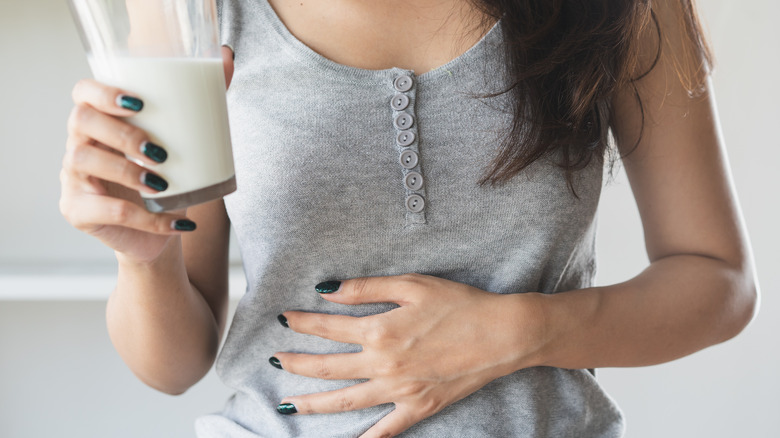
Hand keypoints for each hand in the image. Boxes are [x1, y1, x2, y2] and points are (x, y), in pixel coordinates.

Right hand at [59, 78, 195, 262]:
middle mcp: (79, 145)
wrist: (161, 233)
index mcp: (101, 122)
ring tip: (163, 183)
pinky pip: (107, 211)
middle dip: (121, 133)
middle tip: (159, 152)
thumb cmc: (169, 180)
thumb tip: (227, 56)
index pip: (82, 92)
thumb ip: (203, 100)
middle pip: (80, 121)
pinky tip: (177, 221)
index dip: (103, 92)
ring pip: (83, 162)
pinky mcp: (77, 212)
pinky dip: (148, 219)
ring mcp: (73, 179)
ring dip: (127, 171)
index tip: (139, 103)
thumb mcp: (185, 142)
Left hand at [272, 274, 546, 437]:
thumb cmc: (459, 304)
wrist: (501, 334)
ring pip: (345, 401)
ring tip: (287, 405)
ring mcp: (399, 391)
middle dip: (296, 364)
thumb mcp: (411, 285)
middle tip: (275, 361)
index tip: (284, 319)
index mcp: (379, 332)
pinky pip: (386, 430)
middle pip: (327, 368)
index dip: (302, 323)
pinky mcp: (418, 407)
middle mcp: (383, 365)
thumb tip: (328, 291)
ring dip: (313, 403)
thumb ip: (366, 289)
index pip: (327, 328)